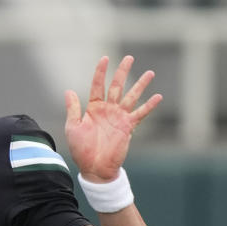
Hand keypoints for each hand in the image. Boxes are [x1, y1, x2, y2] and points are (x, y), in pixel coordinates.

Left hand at [65, 55, 161, 181]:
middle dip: (122, 72)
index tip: (105, 58)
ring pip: (131, 96)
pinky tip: (158, 96)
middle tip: (129, 57)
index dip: (100, 72)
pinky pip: (140, 114)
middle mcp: (108, 110)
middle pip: (117, 86)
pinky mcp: (128, 127)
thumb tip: (68, 90)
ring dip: (140, 85)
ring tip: (150, 73)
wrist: (94, 167)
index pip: (97, 85)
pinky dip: (149, 106)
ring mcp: (119, 117)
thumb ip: (73, 109)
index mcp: (93, 108)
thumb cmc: (81, 149)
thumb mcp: (73, 127)